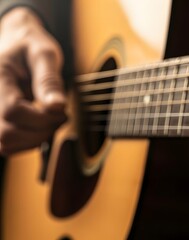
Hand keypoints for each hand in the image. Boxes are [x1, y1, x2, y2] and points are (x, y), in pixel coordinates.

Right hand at [0, 7, 65, 155]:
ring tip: (52, 121)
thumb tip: (58, 107)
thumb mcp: (44, 54)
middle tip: (61, 117)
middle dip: (40, 132)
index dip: (42, 118)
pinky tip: (42, 127)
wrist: (16, 43)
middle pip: (6, 134)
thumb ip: (49, 80)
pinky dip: (27, 142)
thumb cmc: (31, 46)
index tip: (62, 110)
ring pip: (5, 145)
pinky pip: (7, 145)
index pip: (13, 111)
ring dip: (35, 140)